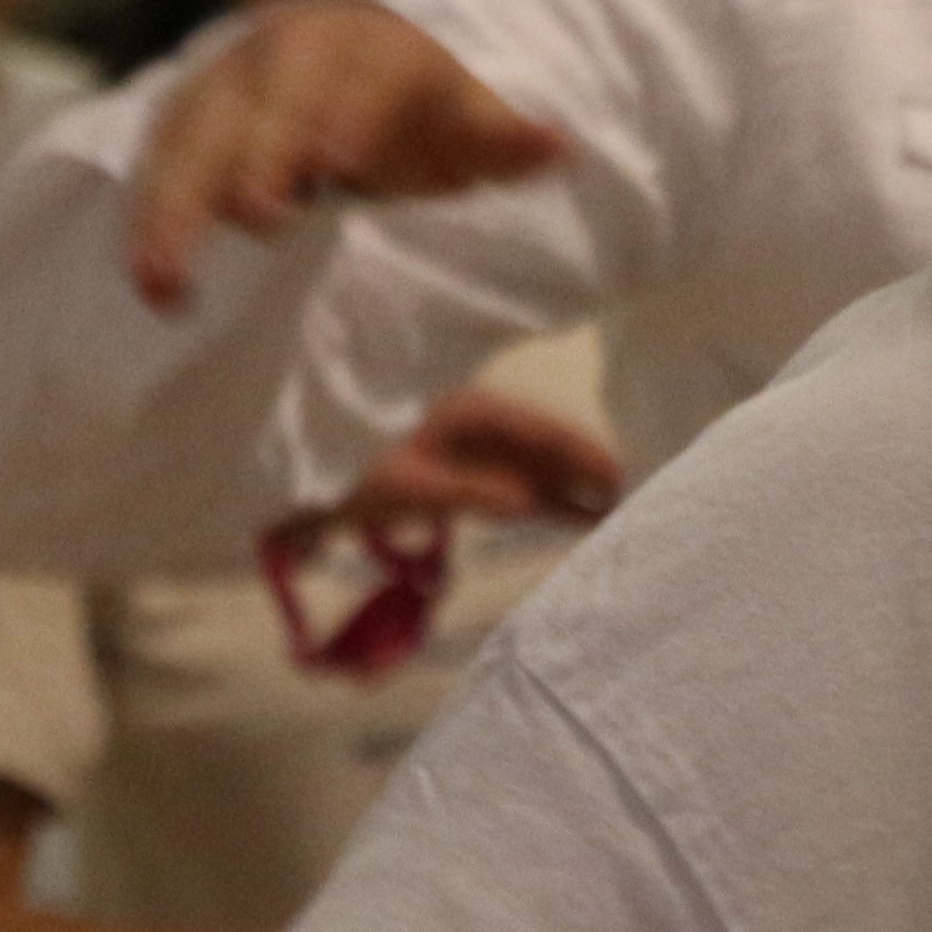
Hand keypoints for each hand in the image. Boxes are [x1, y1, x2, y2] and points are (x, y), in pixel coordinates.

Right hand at [132, 0, 567, 311]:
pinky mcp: (187, 114)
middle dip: (254, 154)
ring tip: (161, 280)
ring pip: (192, 132)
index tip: (334, 163)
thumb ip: (506, 144)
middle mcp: (285, 48)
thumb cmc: (422, 108)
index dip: (343, 113)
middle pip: (261, 98)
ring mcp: (227, 78)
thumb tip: (561, 146)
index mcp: (365, 44)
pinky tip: (148, 280)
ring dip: (173, 202)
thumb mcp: (470, 124)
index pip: (354, 76)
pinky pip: (160, 160)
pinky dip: (150, 215)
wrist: (357, 62)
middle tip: (257, 218)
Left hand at [334, 388, 625, 530]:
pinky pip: (516, 486)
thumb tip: (529, 503)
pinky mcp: (465, 476)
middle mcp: (479, 426)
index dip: (579, 453)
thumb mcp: (407, 483)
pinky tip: (576, 518)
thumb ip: (470, 492)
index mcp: (468, 413)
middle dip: (583, 472)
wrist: (301, 481)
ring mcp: (473, 451)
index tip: (616, 476)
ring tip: (613, 515)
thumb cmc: (351, 470)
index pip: (538, 429)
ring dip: (569, 491)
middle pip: (544, 447)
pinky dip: (545, 501)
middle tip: (630, 501)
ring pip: (535, 468)